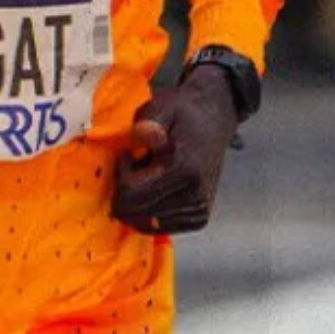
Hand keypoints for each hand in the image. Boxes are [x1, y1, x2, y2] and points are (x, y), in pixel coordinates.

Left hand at [110, 67, 237, 234]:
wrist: (214, 120)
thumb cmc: (183, 112)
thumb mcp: (162, 106)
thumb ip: (150, 122)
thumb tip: (143, 135)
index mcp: (185, 169)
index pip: (132, 193)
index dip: (120, 175)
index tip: (127, 154)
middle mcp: (195, 195)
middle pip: (136, 212)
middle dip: (125, 191)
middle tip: (136, 164)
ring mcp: (199, 210)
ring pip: (145, 223)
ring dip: (137, 201)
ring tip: (148, 173)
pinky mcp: (199, 218)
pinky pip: (159, 227)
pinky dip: (148, 211)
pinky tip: (155, 188)